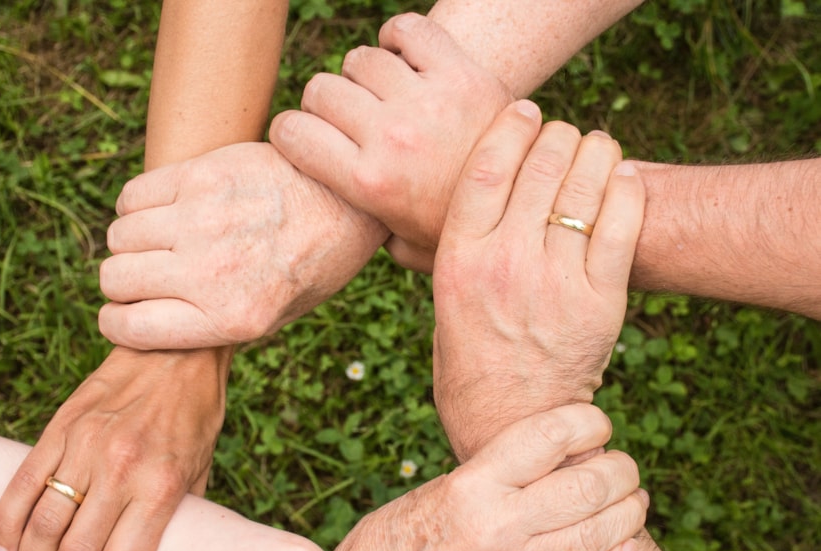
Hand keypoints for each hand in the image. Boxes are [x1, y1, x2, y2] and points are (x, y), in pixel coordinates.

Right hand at [0, 346, 230, 550]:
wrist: (176, 352)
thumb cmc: (195, 416)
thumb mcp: (201, 471)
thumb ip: (176, 517)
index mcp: (160, 487)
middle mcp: (121, 470)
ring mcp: (85, 447)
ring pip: (41, 526)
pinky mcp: (60, 428)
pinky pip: (21, 486)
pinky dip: (5, 527)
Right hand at [98, 142, 388, 349]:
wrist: (348, 200)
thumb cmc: (312, 264)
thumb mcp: (275, 317)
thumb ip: (214, 326)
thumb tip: (150, 325)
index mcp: (231, 318)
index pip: (130, 328)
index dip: (117, 323)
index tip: (123, 314)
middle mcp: (212, 272)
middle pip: (115, 279)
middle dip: (122, 283)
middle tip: (147, 275)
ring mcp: (203, 220)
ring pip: (119, 236)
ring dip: (131, 243)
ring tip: (160, 241)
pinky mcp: (201, 175)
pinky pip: (132, 196)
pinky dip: (136, 206)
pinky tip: (164, 210)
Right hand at [270, 13, 511, 272]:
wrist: (530, 204)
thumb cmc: (458, 230)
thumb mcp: (405, 249)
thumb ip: (365, 233)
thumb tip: (335, 225)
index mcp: (369, 184)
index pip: (291, 132)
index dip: (290, 133)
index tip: (303, 139)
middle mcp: (391, 138)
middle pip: (321, 90)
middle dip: (324, 105)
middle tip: (348, 121)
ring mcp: (427, 101)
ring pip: (360, 60)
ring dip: (363, 76)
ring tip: (382, 96)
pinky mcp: (461, 73)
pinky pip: (408, 30)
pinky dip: (398, 38)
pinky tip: (404, 60)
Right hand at [332, 404, 646, 550]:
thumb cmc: (396, 535)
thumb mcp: (439, 487)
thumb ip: (495, 472)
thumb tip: (554, 453)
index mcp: (472, 484)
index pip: (549, 436)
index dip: (588, 421)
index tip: (596, 423)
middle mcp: (496, 525)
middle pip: (587, 486)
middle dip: (621, 469)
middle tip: (622, 465)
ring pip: (598, 536)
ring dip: (629, 513)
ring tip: (632, 500)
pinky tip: (624, 550)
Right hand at [432, 103, 644, 460]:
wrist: (511, 424)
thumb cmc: (469, 361)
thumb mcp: (442, 301)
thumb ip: (449, 249)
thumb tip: (452, 196)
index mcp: (458, 259)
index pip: (486, 166)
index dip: (511, 125)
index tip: (525, 109)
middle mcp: (505, 263)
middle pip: (541, 164)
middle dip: (557, 135)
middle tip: (563, 136)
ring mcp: (555, 282)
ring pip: (585, 184)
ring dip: (595, 152)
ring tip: (595, 149)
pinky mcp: (600, 302)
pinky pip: (622, 223)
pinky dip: (627, 188)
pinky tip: (623, 177)